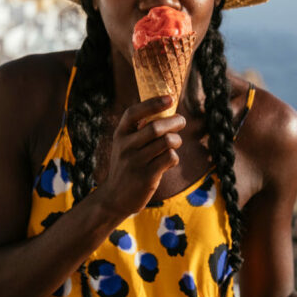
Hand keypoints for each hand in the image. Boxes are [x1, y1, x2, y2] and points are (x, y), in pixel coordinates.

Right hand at [94, 95, 184, 215]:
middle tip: (181, 121)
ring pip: (166, 142)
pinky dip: (174, 157)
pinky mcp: (146, 176)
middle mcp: (125, 146)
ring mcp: (135, 162)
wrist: (114, 198)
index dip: (153, 103)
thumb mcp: (124, 146)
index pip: (134, 112)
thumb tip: (166, 111)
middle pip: (156, 127)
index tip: (170, 98)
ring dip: (176, 140)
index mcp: (120, 134)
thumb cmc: (126, 167)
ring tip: (175, 143)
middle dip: (174, 122)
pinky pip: (169, 158)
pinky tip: (169, 161)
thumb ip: (138, 130)